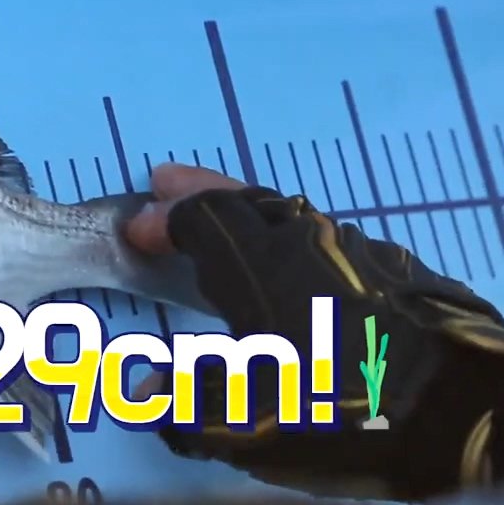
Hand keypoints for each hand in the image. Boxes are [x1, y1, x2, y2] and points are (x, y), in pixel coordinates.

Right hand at [126, 164, 503, 500]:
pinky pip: (335, 241)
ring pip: (295, 215)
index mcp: (263, 268)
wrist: (471, 413)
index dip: (163, 220)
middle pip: (246, 197)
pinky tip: (306, 265)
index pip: (201, 220)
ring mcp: (364, 253)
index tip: (136, 230)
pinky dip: (300, 240)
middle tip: (167, 180)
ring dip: (252, 211)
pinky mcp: (405, 273)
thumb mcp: (253, 427)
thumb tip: (150, 385)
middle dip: (201, 189)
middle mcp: (310, 244)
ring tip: (230, 218)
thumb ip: (191, 403)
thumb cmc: (347, 411)